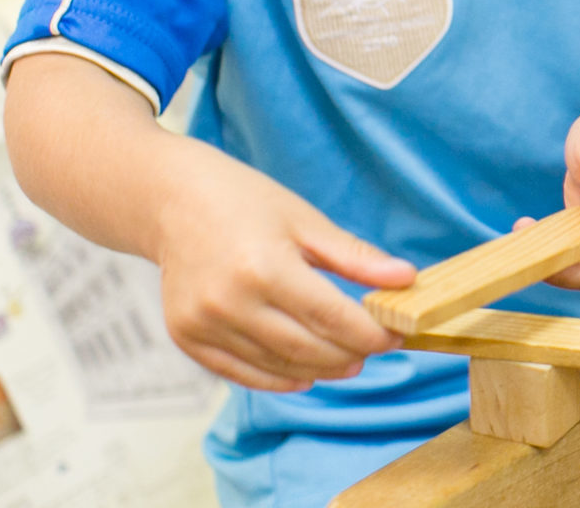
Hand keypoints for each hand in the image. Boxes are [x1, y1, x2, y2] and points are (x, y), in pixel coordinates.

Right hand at [153, 151, 413, 392]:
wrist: (172, 201)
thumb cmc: (246, 203)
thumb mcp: (307, 221)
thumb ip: (356, 257)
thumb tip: (407, 280)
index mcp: (264, 266)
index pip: (331, 317)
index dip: (370, 333)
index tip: (396, 336)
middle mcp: (229, 301)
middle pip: (306, 348)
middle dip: (350, 354)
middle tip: (376, 349)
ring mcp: (203, 324)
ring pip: (277, 366)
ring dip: (319, 369)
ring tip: (348, 361)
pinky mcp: (186, 337)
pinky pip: (240, 373)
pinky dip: (277, 378)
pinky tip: (306, 374)